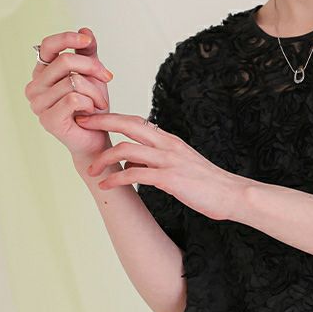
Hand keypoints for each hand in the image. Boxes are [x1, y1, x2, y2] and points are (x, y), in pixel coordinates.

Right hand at [24, 27, 113, 160]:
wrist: (96, 138)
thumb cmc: (92, 107)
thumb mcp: (93, 75)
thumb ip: (87, 53)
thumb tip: (85, 30)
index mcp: (42, 72)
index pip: (47, 45)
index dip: (68, 38)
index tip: (87, 41)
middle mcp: (34, 86)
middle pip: (66, 61)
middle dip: (93, 68)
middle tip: (108, 77)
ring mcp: (38, 104)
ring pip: (73, 81)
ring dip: (95, 92)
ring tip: (98, 103)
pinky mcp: (48, 120)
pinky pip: (74, 99)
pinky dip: (90, 104)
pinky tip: (91, 113)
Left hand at [76, 112, 251, 221]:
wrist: (233, 194)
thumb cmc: (208, 183)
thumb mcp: (180, 165)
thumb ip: (156, 160)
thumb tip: (131, 164)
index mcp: (169, 140)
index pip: (135, 121)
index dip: (111, 117)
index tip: (90, 118)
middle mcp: (167, 144)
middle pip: (127, 124)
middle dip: (100, 122)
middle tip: (79, 123)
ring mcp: (169, 160)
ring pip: (127, 150)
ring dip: (104, 158)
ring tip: (90, 169)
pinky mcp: (170, 179)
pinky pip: (135, 175)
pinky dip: (116, 179)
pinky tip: (106, 185)